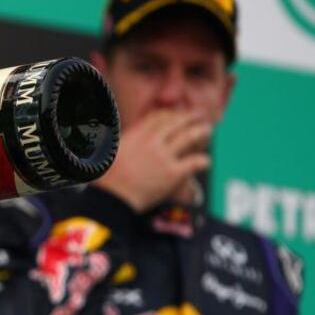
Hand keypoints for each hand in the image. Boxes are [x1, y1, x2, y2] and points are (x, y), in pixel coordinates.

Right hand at [93, 109, 211, 212]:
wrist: (112, 199)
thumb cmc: (106, 181)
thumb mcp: (107, 153)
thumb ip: (116, 142)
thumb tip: (111, 136)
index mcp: (135, 136)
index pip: (157, 117)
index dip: (169, 114)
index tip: (175, 115)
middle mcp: (151, 142)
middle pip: (176, 123)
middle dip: (190, 117)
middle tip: (199, 115)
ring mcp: (163, 157)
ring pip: (189, 137)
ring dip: (201, 132)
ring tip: (208, 131)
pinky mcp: (173, 173)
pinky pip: (194, 162)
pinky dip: (203, 161)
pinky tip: (206, 162)